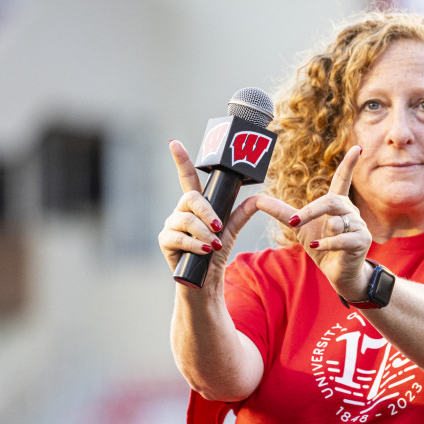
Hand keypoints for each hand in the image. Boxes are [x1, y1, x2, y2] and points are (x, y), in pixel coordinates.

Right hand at [157, 140, 258, 280]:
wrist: (205, 280)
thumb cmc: (215, 254)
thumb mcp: (231, 230)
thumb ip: (240, 213)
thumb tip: (259, 197)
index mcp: (195, 205)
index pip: (188, 178)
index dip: (181, 161)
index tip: (174, 143)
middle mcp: (180, 211)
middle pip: (190, 198)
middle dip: (206, 212)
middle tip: (219, 227)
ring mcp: (171, 225)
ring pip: (185, 219)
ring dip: (203, 232)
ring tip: (216, 245)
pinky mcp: (165, 241)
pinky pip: (178, 237)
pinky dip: (194, 244)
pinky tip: (205, 251)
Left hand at [254, 145, 371, 299]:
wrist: (338, 273)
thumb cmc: (321, 247)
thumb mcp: (298, 228)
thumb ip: (281, 212)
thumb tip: (258, 199)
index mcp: (337, 204)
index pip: (343, 179)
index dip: (349, 164)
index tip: (357, 148)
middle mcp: (350, 211)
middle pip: (330, 202)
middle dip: (310, 212)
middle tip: (293, 222)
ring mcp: (359, 225)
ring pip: (335, 222)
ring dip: (322, 235)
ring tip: (318, 244)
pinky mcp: (362, 240)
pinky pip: (341, 238)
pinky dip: (326, 244)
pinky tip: (317, 247)